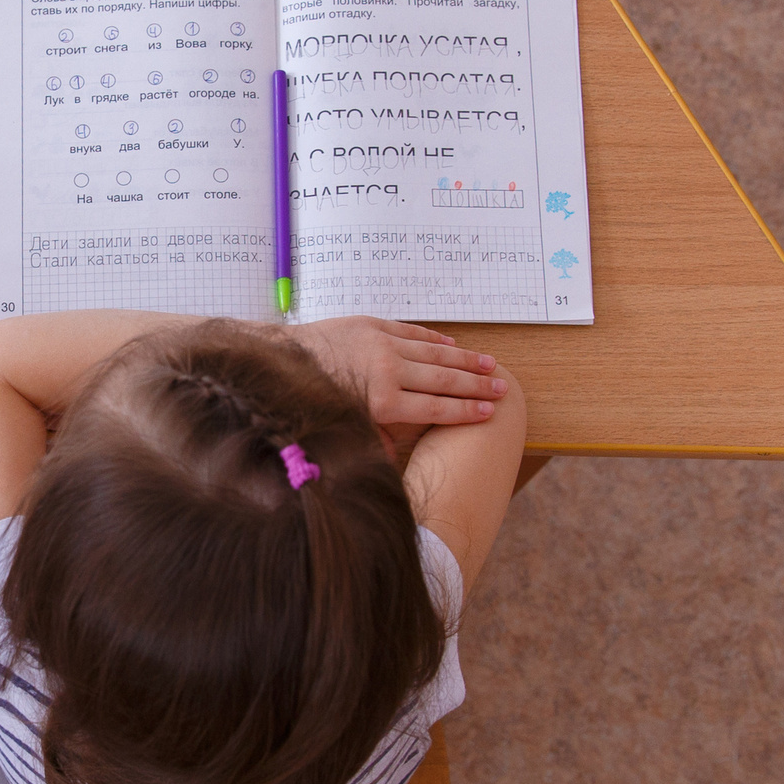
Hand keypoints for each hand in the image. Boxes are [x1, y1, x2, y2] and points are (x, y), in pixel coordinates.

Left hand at [286, 316, 503, 445]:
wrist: (281, 358)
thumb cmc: (313, 399)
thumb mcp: (344, 427)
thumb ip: (373, 440)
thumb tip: (390, 458)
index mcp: (382, 400)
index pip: (436, 408)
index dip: (466, 411)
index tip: (490, 413)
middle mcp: (386, 370)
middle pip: (442, 380)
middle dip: (476, 386)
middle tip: (502, 389)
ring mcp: (380, 343)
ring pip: (433, 353)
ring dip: (464, 361)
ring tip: (489, 365)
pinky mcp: (371, 324)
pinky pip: (411, 332)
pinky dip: (434, 340)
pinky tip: (453, 347)